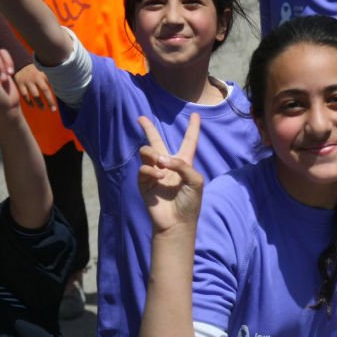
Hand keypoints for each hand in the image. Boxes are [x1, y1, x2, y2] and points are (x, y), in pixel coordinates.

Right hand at [14, 64, 57, 111]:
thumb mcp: (44, 71)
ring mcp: (27, 80)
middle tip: (53, 110)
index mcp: (44, 73)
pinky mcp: (19, 83)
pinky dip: (28, 101)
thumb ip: (52, 79)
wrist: (20, 63)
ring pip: (35, 94)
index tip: (60, 101)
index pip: (54, 84)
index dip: (57, 92)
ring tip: (43, 108)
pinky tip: (32, 106)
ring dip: (40, 103)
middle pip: (45, 90)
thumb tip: (64, 89)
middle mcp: (36, 76)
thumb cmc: (36, 71)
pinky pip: (24, 94)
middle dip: (50, 101)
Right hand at [137, 114, 203, 233]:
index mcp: (185, 163)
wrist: (177, 222)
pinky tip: (158, 177)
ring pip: (147, 151)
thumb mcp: (196, 181)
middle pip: (157, 141)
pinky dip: (151, 170)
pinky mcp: (144, 182)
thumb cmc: (190, 203)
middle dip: (148, 129)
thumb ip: (183, 165)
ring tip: (160, 164)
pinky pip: (144, 167)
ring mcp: (155, 172)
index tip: (195, 115)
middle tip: (141, 118)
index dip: (193, 128)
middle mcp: (168, 165)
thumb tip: (161, 159)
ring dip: (153, 154)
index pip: (189, 141)